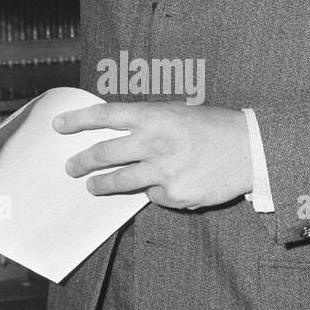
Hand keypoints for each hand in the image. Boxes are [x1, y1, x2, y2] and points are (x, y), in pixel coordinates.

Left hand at [53, 101, 252, 208]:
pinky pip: (154, 196)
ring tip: (92, 186)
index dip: (78, 120)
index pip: (104, 115)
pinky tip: (170, 185)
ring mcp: (162, 169)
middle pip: (104, 153)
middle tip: (70, 167)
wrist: (250, 149)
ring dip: (102, 185)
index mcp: (152, 115)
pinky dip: (156, 192)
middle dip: (82, 161)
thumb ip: (147, 123)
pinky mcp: (175, 193)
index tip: (59, 126)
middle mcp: (152, 141)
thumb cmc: (213, 127)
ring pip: (120, 180)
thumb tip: (117, 135)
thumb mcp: (176, 113)